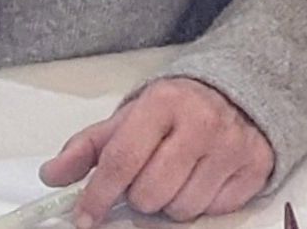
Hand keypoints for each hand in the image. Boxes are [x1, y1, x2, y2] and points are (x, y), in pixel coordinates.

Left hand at [41, 77, 274, 224]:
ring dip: (170, 203)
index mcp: (163, 103)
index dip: (98, 196)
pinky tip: (200, 179)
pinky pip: (214, 212)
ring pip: (181, 209)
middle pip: (150, 194)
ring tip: (175, 177)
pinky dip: (201, 204)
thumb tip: (51, 175)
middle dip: (139, 196)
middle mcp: (201, 122)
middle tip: (146, 179)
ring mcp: (231, 146)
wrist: (237, 90)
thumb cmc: (176, 108)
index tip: (85, 216)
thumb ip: (88, 147)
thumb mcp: (130, 117)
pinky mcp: (255, 167)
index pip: (121, 161)